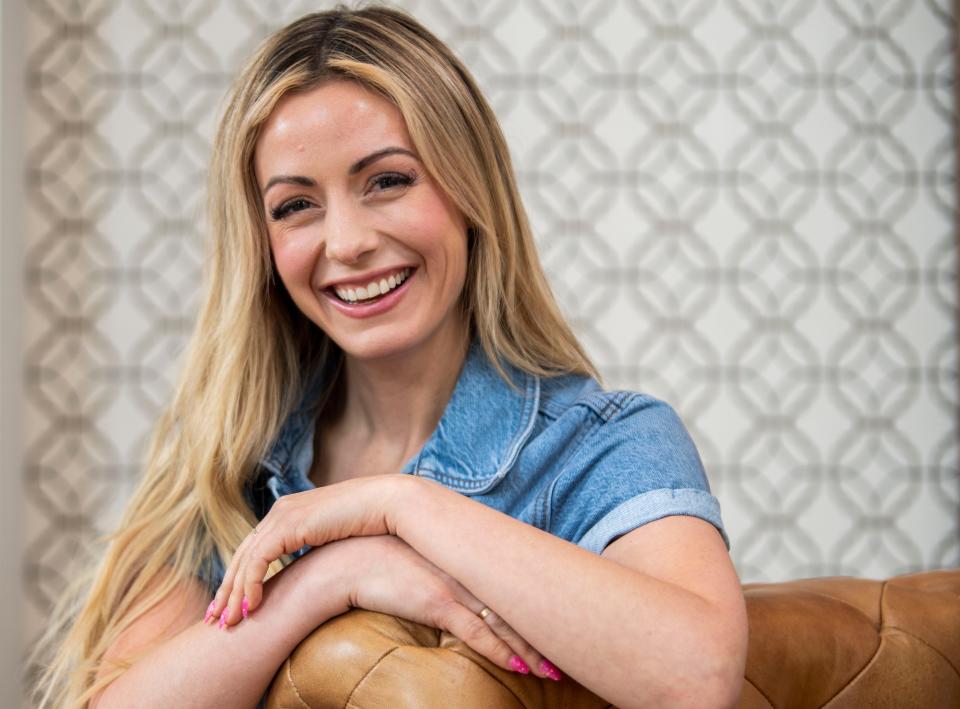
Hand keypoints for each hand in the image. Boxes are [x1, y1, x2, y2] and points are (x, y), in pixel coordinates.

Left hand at [210, 475, 406, 627]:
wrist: (385, 503)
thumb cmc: (371, 522)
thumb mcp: (336, 537)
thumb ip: (318, 549)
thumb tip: (316, 572)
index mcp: (289, 512)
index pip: (253, 548)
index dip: (239, 579)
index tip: (232, 606)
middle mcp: (280, 511)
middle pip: (241, 555)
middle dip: (226, 590)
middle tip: (214, 619)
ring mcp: (282, 516)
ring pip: (245, 561)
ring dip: (233, 594)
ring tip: (228, 622)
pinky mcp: (289, 525)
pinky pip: (258, 561)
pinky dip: (251, 586)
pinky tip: (250, 608)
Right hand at [325, 535, 554, 677]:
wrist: (343, 564)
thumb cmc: (375, 564)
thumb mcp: (415, 566)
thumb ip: (438, 577)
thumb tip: (451, 597)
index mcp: (460, 555)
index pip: (507, 580)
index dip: (533, 601)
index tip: (555, 616)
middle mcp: (462, 566)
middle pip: (513, 599)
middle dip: (544, 625)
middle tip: (571, 645)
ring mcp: (452, 583)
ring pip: (502, 620)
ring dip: (529, 648)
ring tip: (553, 670)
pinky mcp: (437, 602)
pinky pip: (477, 633)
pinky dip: (501, 652)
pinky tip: (521, 667)